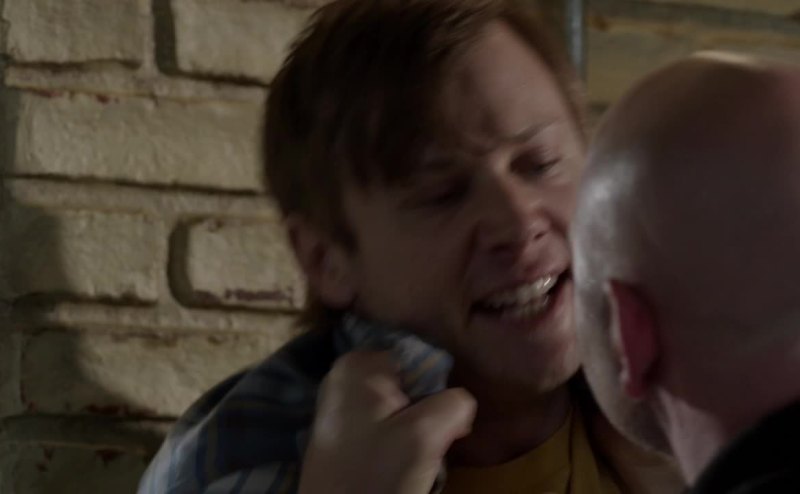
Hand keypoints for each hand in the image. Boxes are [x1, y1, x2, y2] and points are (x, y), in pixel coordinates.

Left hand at [298, 351, 475, 493]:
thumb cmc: (375, 477)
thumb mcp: (424, 434)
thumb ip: (454, 404)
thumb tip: (461, 402)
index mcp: (356, 364)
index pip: (419, 355)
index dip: (439, 385)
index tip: (443, 416)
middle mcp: (343, 378)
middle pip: (410, 381)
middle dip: (426, 407)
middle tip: (430, 440)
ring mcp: (340, 408)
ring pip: (402, 407)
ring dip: (416, 430)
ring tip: (413, 457)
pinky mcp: (344, 437)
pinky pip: (387, 427)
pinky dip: (400, 443)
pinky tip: (398, 465)